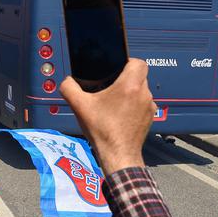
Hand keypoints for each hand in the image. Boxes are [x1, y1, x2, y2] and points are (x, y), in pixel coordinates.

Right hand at [59, 59, 155, 174]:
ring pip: (140, 90)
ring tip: (113, 102)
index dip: (126, 62)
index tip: (115, 69)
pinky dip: (133, 106)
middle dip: (124, 78)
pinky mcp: (150, 118)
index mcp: (130, 86)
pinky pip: (142, 104)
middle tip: (109, 86)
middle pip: (138, 76)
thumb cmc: (103, 131)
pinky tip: (119, 115)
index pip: (138, 62)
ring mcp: (149, 107)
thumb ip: (69, 88)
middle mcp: (143, 94)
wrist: (118, 155)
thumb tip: (67, 81)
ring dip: (129, 93)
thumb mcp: (79, 106)